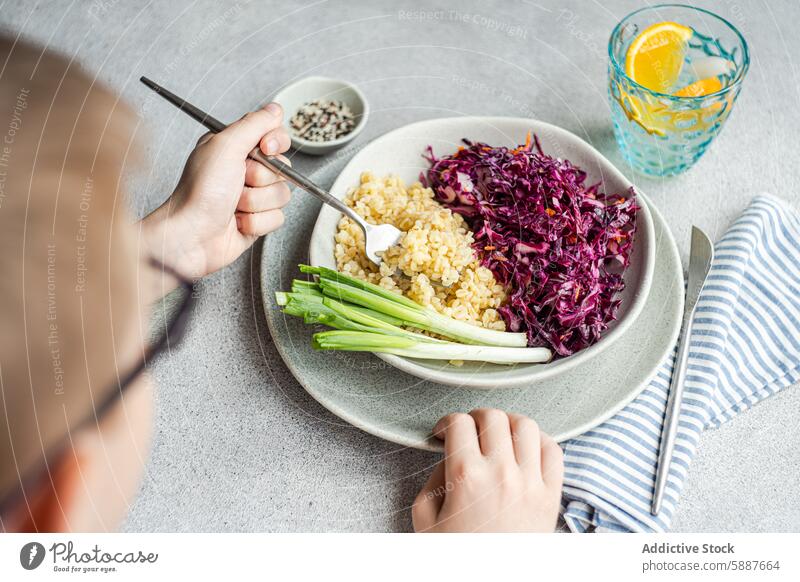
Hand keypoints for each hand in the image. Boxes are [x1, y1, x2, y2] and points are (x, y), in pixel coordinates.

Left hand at [141, 103, 290, 280]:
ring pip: (282, 195)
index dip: (275, 144)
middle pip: (283, 168)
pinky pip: (277, 219)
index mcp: (235, 148)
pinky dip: (256, 222)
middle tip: (238, 181)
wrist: (189, 235)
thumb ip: (254, 124)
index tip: (264, 149)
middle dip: (261, 178)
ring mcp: (251, 197)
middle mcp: (244, 171)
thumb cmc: (199, 191)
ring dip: (256, 202)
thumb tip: (275, 108)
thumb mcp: (225, 146)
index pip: (274, 137)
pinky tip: (236, 222)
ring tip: (233, 205)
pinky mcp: (256, 221)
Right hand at [412, 409, 562, 532]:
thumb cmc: (456, 556)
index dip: (446, 422)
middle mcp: (501, 473)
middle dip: (476, 418)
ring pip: (526, 425)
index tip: (444, 432)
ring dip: (509, 424)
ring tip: (499, 436)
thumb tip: (451, 454)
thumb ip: (434, 478)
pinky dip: (540, 441)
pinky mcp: (552, 496)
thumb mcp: (426, 518)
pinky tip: (526, 450)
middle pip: (493, 416)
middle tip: (470, 431)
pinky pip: (554, 450)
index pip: (458, 422)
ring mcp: (531, 483)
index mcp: (466, 476)